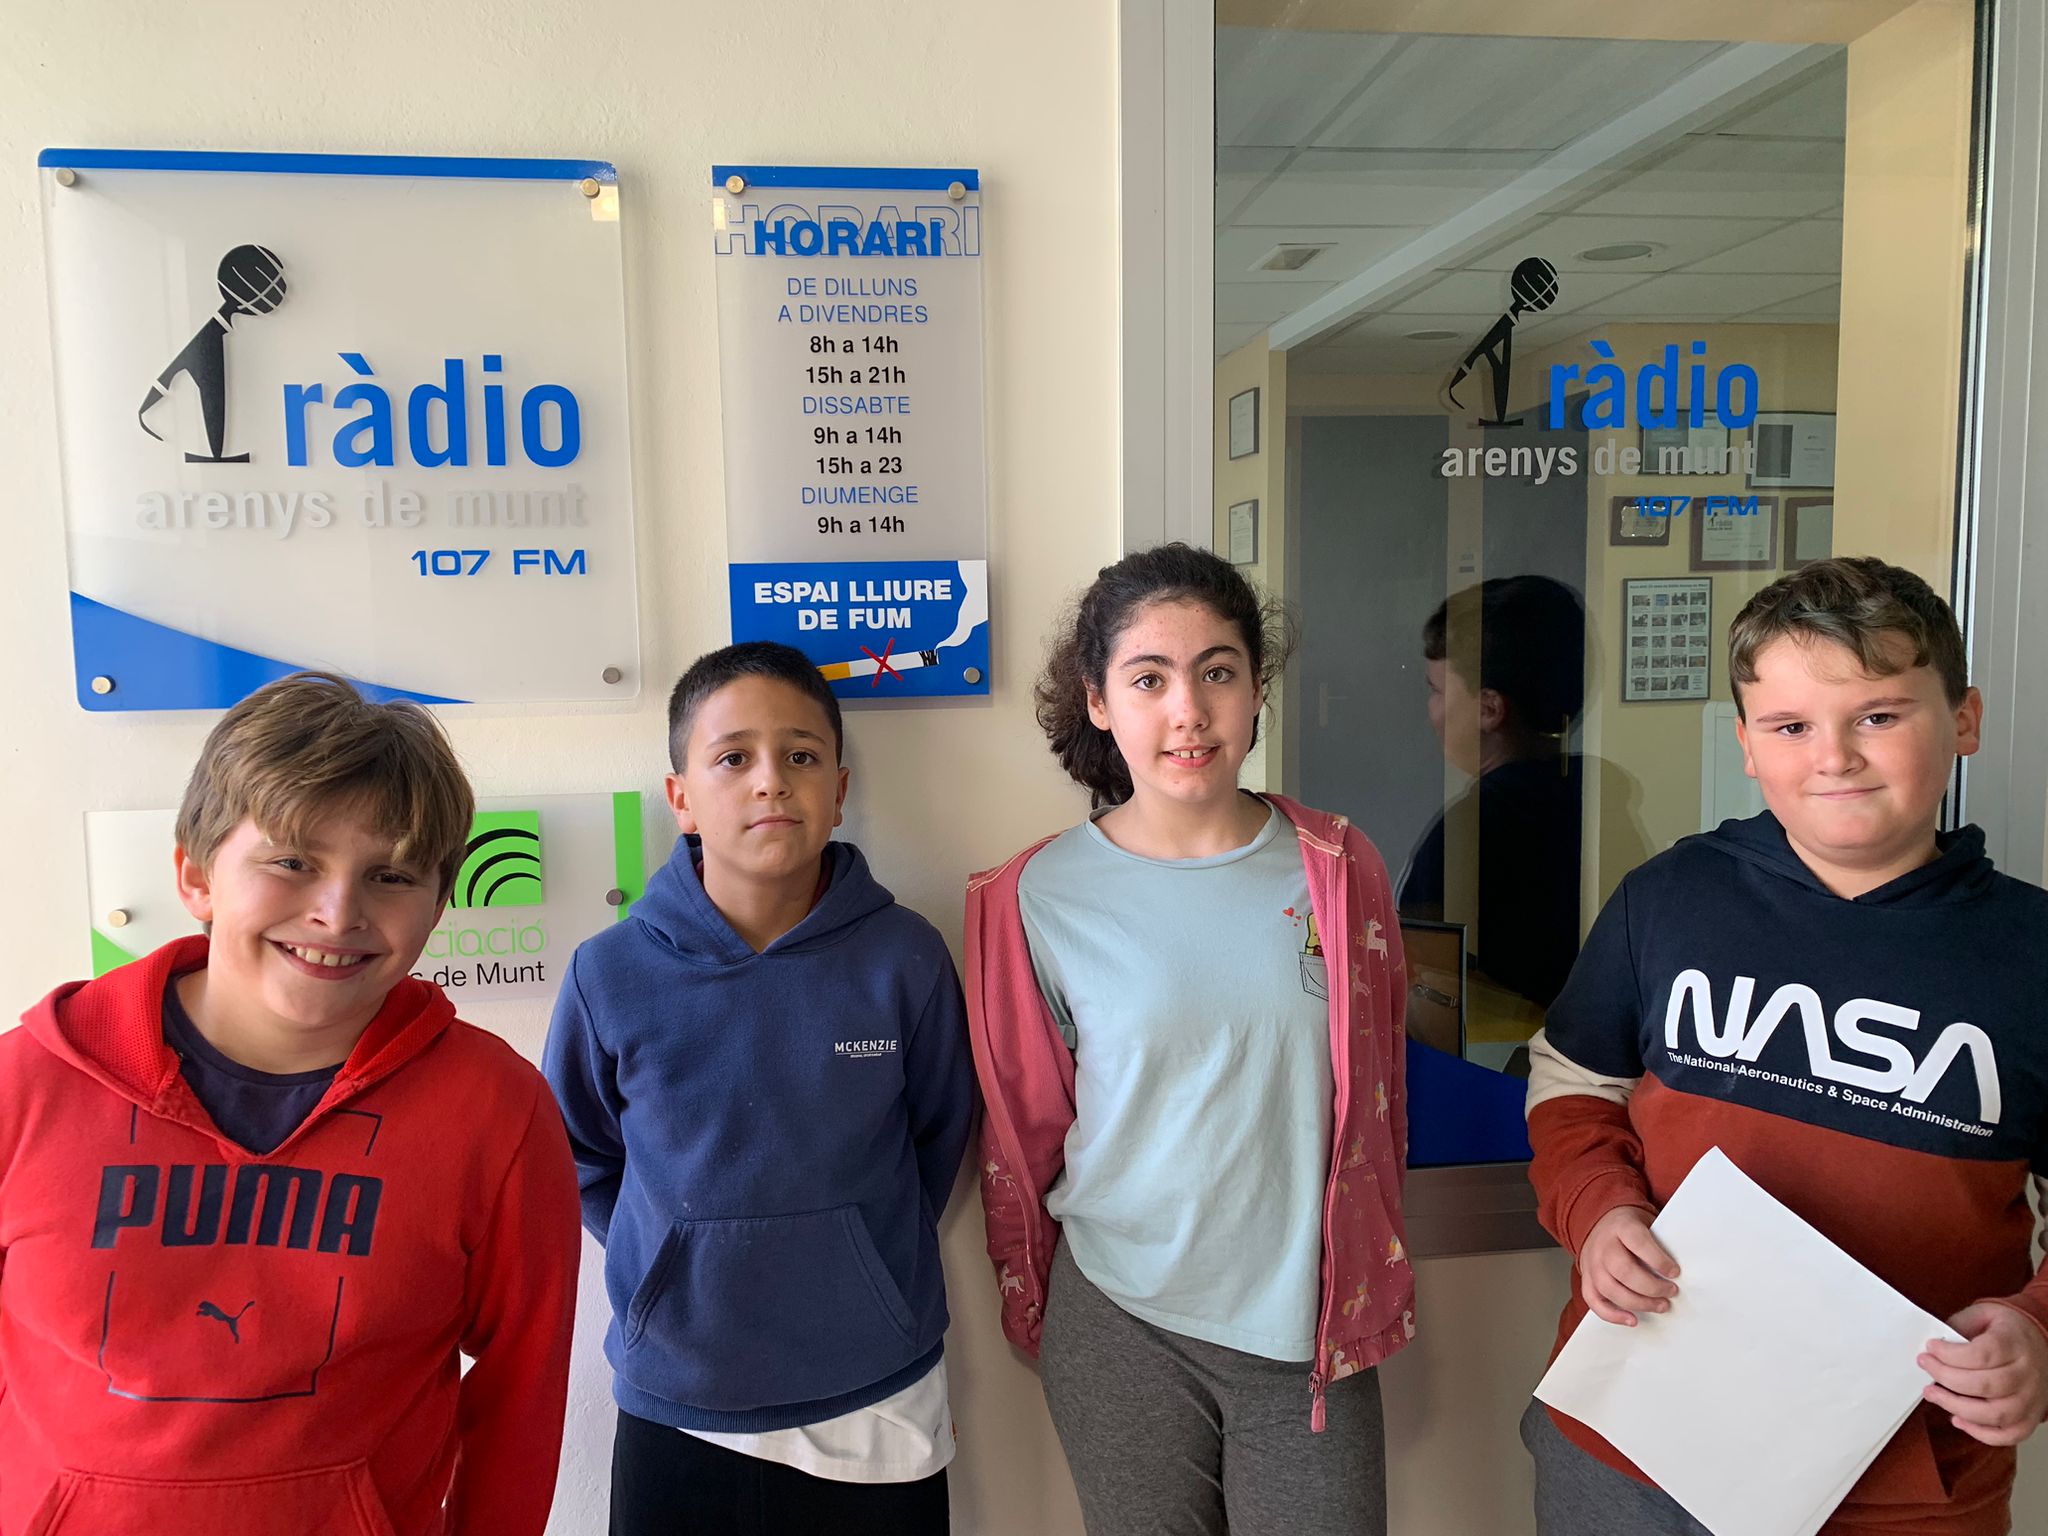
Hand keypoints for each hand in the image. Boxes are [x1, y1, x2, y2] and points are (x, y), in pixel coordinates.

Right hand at [1578, 1205, 1678, 1326]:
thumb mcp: (1644, 1223)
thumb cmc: (1628, 1228)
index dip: (1658, 1259)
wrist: (1598, 1224)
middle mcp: (1603, 1246)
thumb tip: (1678, 1269)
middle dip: (1651, 1287)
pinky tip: (1632, 1319)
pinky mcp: (1587, 1279)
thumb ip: (1657, 1241)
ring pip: (1610, 1289)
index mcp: (1620, 1227)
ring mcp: (1592, 1264)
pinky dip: (1613, 1315)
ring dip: (1638, 1303)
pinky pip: (1594, 1301)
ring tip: (1660, 1306)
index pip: (1638, 1243)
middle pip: (1623, 1270)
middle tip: (1671, 1291)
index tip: (1675, 1272)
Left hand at [1919, 1303, 2047, 1446]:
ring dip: (1957, 1407)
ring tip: (1932, 1394)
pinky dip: (1981, 1433)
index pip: (1984, 1354)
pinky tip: (1957, 1419)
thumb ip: (1960, 1326)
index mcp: (2015, 1344)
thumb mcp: (1984, 1314)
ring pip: (1996, 1414)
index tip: (1930, 1348)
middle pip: (1987, 1385)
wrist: (2041, 1344)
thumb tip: (1933, 1345)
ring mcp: (2031, 1399)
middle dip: (1947, 1378)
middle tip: (1924, 1367)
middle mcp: (2027, 1374)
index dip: (1951, 1354)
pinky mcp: (2030, 1417)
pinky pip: (2009, 1435)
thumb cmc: (2006, 1331)